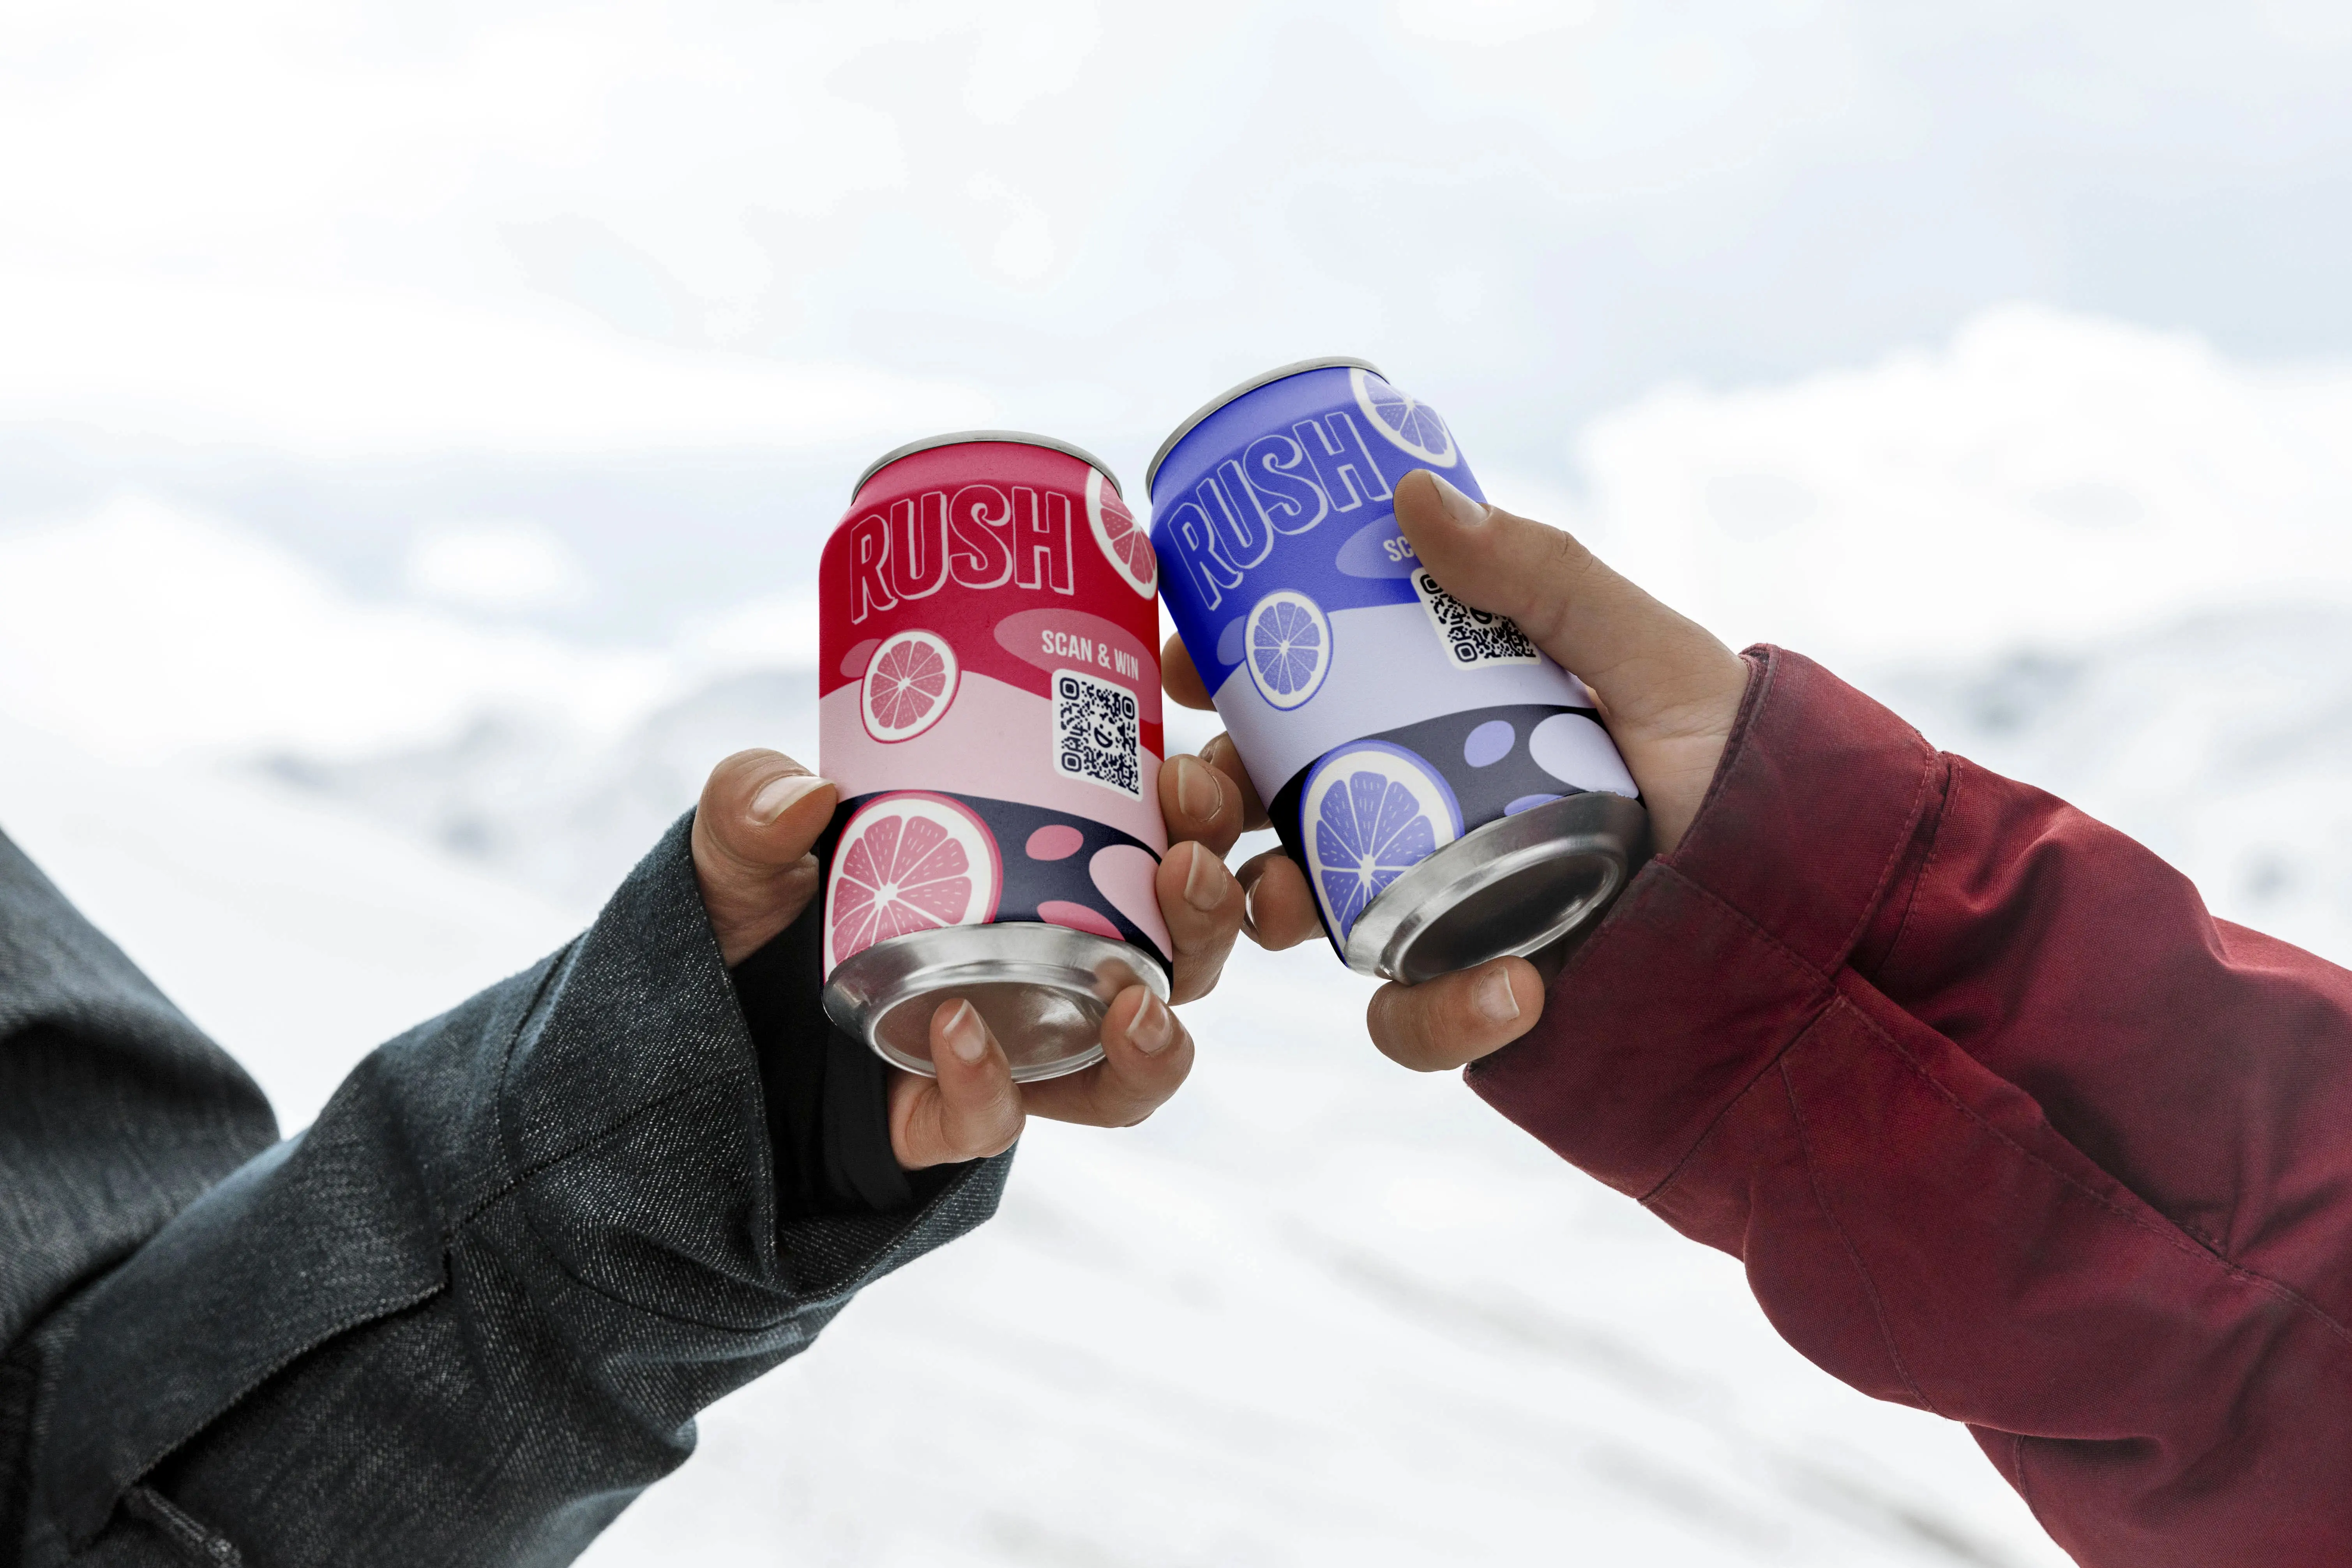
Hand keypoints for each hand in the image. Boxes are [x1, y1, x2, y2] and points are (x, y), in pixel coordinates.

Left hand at [690, 748, 1246, 1169]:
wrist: (690, 1032)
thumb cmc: (750, 920)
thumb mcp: (744, 841)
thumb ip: (752, 801)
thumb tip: (806, 792)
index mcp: (1040, 870)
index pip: (1158, 840)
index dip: (1201, 815)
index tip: (1184, 773)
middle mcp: (1048, 962)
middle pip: (1182, 952)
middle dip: (1213, 914)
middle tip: (1190, 863)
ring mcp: (1012, 1046)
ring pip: (1133, 1060)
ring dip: (1162, 1036)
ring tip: (1139, 1002)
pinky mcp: (950, 1118)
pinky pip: (999, 1119)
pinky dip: (988, 1081)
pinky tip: (959, 1029)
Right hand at [1162, 468, 1749, 1074]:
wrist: (1814, 895)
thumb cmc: (1727, 756)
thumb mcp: (1640, 650)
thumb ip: (1540, 575)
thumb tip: (1410, 494)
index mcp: (1432, 726)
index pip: (1299, 704)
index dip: (1225, 686)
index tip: (1185, 665)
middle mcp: (1418, 818)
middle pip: (1270, 814)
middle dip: (1209, 807)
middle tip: (1199, 794)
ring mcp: (1440, 912)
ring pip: (1305, 922)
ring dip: (1268, 909)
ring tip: (1283, 903)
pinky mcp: (1480, 1000)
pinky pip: (1416, 1023)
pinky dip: (1443, 1016)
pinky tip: (1516, 989)